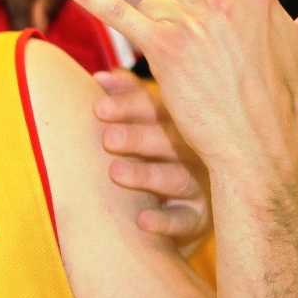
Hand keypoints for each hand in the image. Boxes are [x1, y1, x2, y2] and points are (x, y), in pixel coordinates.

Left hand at [94, 70, 209, 242]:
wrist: (184, 208)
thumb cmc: (158, 155)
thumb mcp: (147, 126)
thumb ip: (127, 99)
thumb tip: (102, 77)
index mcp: (179, 124)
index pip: (157, 108)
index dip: (129, 106)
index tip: (98, 108)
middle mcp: (193, 151)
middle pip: (168, 140)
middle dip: (137, 138)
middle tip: (108, 139)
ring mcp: (199, 185)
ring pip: (176, 178)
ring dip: (146, 175)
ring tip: (116, 173)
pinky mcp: (199, 218)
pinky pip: (183, 220)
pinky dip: (164, 221)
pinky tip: (142, 219)